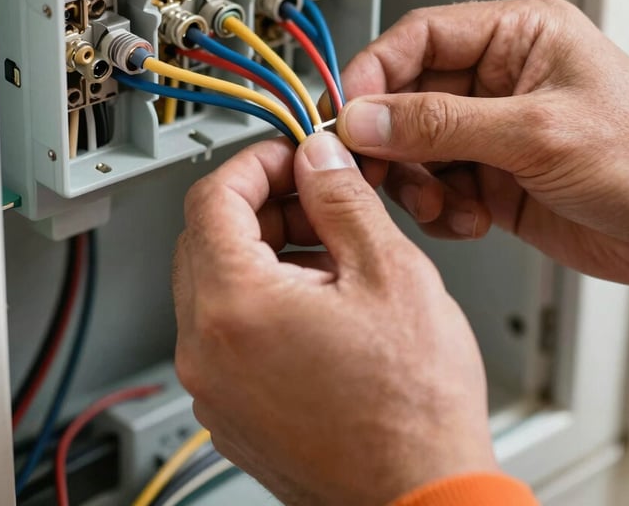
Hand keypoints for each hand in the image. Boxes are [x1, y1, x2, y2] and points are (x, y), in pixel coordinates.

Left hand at [173, 133, 496, 505]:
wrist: (422, 496)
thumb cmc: (414, 408)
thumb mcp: (389, 272)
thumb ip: (342, 199)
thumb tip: (318, 159)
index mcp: (235, 308)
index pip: (212, 198)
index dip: (256, 163)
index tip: (292, 156)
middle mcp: (206, 352)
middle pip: (208, 239)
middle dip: (264, 205)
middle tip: (318, 200)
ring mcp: (214, 388)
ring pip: (219, 285)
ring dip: (267, 251)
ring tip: (334, 255)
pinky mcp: (232, 411)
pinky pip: (230, 331)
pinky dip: (265, 299)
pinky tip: (323, 302)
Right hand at [335, 0, 628, 305]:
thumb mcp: (536, 132)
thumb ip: (441, 125)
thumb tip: (366, 118)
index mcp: (517, 36)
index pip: (419, 37)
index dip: (375, 71)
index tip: (348, 110)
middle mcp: (499, 80)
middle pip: (408, 96)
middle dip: (389, 137)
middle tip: (374, 167)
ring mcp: (492, 131)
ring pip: (414, 147)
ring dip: (413, 181)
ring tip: (438, 204)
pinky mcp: (491, 177)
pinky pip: (435, 186)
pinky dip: (438, 208)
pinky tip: (468, 219)